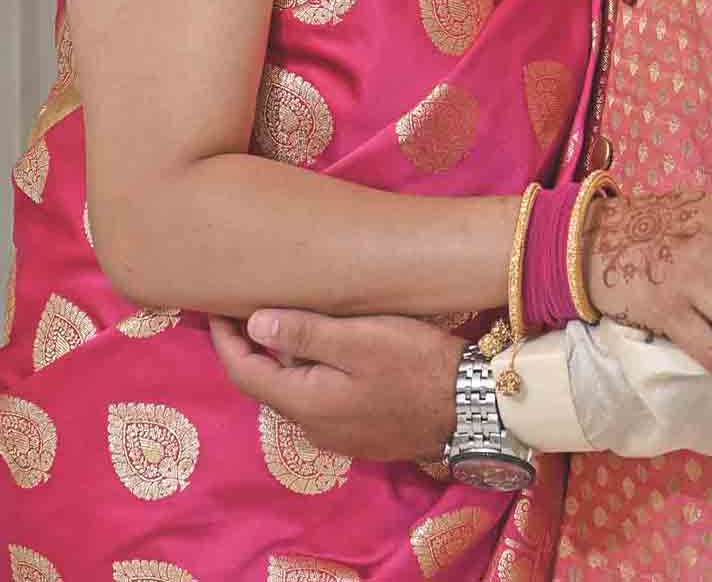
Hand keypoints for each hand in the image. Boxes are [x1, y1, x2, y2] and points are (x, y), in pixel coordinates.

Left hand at [209, 310, 462, 461]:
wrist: (468, 408)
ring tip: (287, 317)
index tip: (216, 306)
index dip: (225, 340)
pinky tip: (328, 347)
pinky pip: (319, 399)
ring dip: (284, 359)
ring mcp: (337, 434)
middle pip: (267, 384)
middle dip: (252, 347)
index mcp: (305, 403)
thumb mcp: (360, 339)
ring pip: (295, 391)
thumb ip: (305, 333)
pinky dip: (310, 372)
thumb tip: (252, 325)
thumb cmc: (415, 365)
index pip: (245, 372)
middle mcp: (312, 426)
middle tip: (248, 304)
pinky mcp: (359, 432)